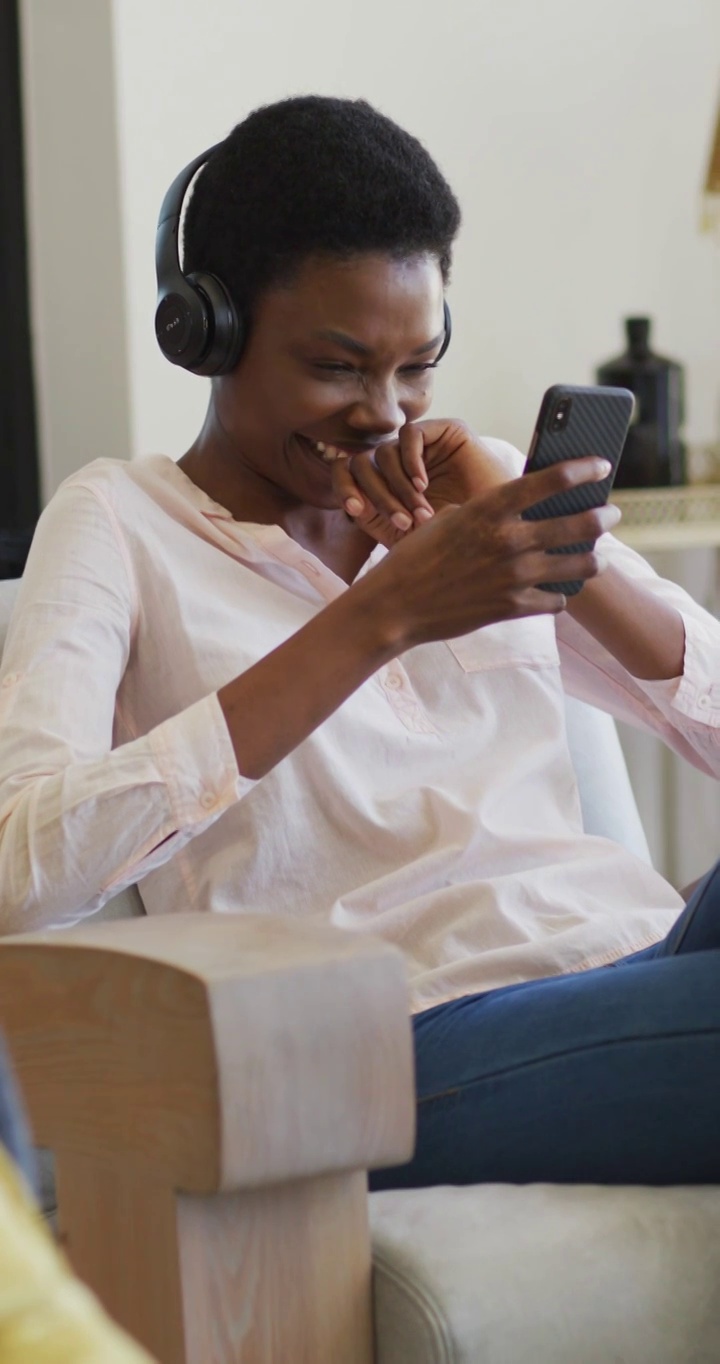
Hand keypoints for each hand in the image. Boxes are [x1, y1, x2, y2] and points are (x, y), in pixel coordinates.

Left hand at [329, 419, 507, 547]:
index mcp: (386, 481)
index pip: (348, 472)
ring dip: (399, 487)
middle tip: (402, 522)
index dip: (345, 487)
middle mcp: (399, 461)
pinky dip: (410, 461)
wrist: (496, 534)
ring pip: (384, 452)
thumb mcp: (403, 533)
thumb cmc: (452, 539)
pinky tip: (423, 485)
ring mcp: (422, 445)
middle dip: (378, 496)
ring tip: (422, 512)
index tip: (355, 510)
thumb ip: (372, 516)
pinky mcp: (445, 431)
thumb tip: (349, 501)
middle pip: (363, 463)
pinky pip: (410, 434)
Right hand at [360, 457, 621, 648]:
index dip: (582, 470)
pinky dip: (558, 595)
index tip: (602, 465)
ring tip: (597, 557)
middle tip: (612, 513)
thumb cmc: (417, 557)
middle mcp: (508, 540)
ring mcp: (513, 576)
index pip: (548, 481)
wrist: (396, 606)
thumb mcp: (448, 520)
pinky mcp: (512, 606)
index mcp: (489, 509)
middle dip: (602, 516)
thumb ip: (486, 514)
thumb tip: (519, 513)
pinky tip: (557, 591)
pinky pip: (555, 600)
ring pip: (579, 565)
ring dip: (593, 559)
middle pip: (578, 524)